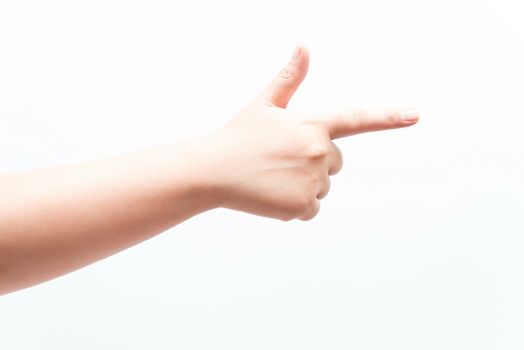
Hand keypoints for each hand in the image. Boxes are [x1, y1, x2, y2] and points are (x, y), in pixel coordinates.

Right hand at [203, 44, 418, 220]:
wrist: (212, 171)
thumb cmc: (239, 136)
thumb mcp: (264, 104)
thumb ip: (290, 78)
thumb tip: (304, 45)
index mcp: (312, 124)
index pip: (356, 119)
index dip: (387, 117)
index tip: (414, 115)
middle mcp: (319, 152)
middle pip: (336, 162)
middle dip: (315, 161)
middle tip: (281, 160)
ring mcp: (312, 181)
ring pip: (323, 186)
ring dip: (304, 184)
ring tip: (273, 177)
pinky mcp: (302, 206)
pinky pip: (311, 208)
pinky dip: (295, 205)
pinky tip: (272, 195)